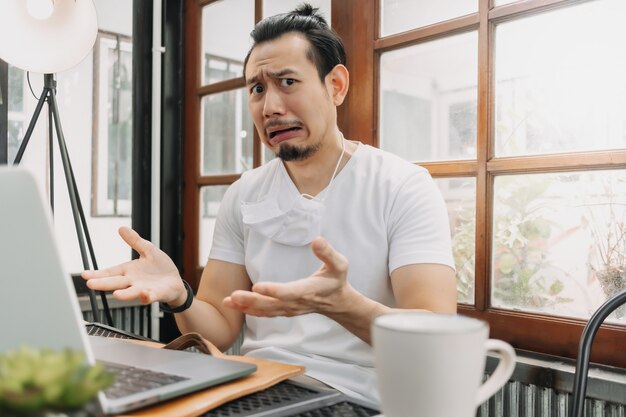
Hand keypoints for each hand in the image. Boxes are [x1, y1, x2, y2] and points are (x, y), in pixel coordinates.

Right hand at [81, 227, 184, 304]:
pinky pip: (150, 296)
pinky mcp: (156, 294)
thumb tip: (121, 228)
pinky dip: (146, 296)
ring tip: (116, 294)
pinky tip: (143, 294)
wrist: (175, 280)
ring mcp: (143, 289)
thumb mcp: (148, 250)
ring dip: (124, 294)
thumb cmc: (160, 267)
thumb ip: (135, 241)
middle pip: (116, 282)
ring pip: (131, 292)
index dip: (97, 274)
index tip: (84, 274)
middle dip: (103, 284)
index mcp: (129, 271)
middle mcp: (133, 281)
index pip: (110, 272)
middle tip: (90, 284)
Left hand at [223, 236, 350, 316]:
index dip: (274, 290)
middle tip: (233, 295)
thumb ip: (328, 253)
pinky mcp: (284, 311)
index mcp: (308, 291)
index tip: (258, 286)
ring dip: (246, 306)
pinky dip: (249, 310)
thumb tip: (317, 240)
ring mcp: (289, 309)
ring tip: (228, 301)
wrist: (338, 303)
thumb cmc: (336, 280)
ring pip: (265, 310)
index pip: (289, 292)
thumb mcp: (339, 264)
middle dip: (252, 300)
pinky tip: (234, 305)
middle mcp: (296, 303)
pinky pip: (264, 313)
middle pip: (271, 304)